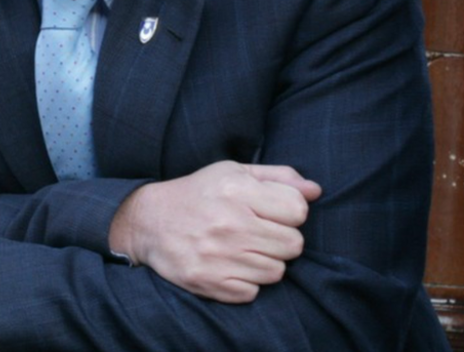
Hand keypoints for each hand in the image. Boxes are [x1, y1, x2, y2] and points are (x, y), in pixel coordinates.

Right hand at [109, 161, 321, 302]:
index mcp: (235, 189)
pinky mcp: (209, 283)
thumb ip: (277, 177)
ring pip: (277, 272)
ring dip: (264, 261)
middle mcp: (229, 223)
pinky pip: (253, 292)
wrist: (149, 221)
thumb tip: (315, 190)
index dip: (289, 211)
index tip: (271, 210)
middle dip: (280, 238)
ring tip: (241, 246)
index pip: (298, 210)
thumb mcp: (233, 172)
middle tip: (257, 231)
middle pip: (294, 244)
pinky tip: (227, 263)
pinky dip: (245, 281)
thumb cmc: (199, 193)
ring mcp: (219, 256)